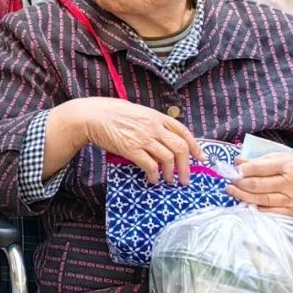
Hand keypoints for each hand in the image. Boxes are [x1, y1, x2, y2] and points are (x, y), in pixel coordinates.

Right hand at [75, 98, 203, 185]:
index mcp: (156, 116)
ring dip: (170, 173)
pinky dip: (154, 175)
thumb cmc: (111, 112)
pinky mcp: (131, 149)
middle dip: (186, 166)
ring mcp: (143, 138)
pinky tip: (152, 179)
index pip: (183, 131)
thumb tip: (162, 136)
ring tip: (168, 180)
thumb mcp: (137, 111)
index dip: (195, 146)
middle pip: (180, 147)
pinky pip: (150, 165)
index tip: (200, 158)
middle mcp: (153, 127)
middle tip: (185, 178)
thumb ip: (151, 122)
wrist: (92, 116)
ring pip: (168, 158)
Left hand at [226, 153, 292, 215]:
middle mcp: (291, 184)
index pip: (259, 168)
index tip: (233, 171)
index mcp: (287, 166)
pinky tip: (247, 204)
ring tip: (232, 192)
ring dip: (244, 197)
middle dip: (241, 184)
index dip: (243, 170)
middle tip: (230, 183)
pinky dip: (257, 209)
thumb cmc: (292, 167)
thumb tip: (237, 162)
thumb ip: (256, 161)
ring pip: (263, 200)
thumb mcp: (276, 158)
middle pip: (259, 186)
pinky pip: (272, 212)